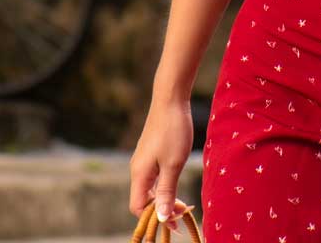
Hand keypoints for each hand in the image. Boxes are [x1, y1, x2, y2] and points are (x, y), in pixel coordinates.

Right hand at [127, 97, 194, 218]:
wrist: (170, 100)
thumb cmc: (173, 131)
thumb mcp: (173, 165)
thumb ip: (167, 192)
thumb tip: (162, 218)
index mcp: (139, 174)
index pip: (138, 207)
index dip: (155, 218)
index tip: (175, 222)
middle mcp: (137, 170)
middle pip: (143, 200)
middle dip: (161, 210)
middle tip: (183, 213)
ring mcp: (143, 161)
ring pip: (149, 189)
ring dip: (164, 199)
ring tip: (182, 203)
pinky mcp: (150, 154)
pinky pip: (153, 178)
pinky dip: (164, 187)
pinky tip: (176, 185)